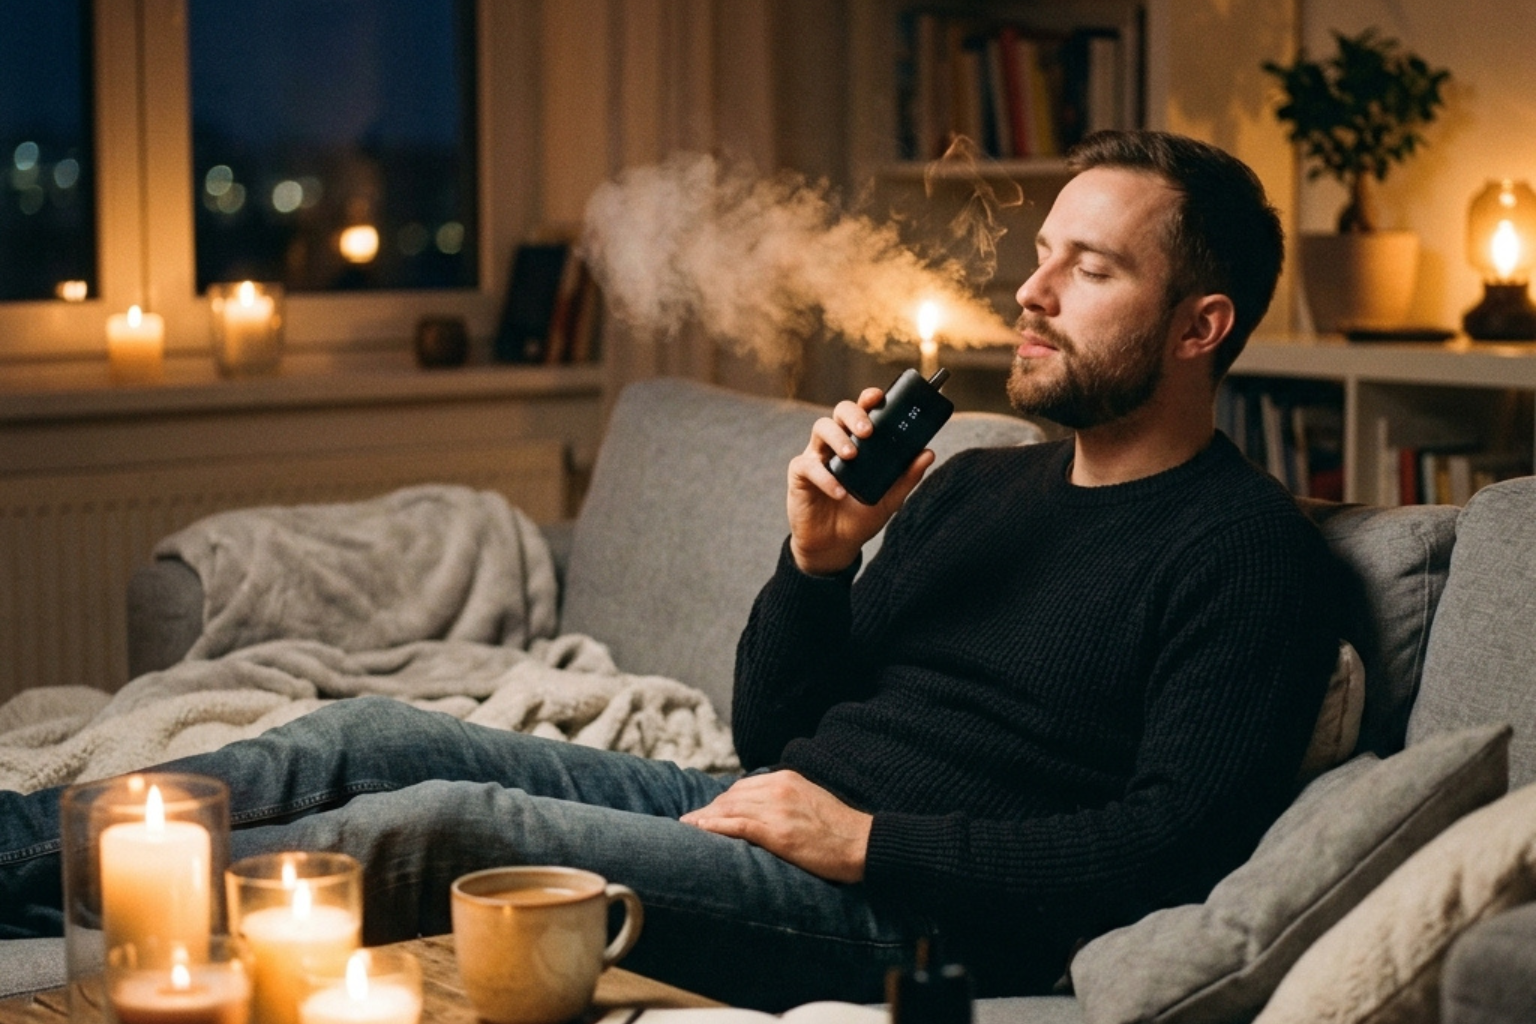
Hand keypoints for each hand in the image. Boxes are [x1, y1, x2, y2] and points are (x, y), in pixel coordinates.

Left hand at [680, 770, 872, 882]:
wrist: (863, 843)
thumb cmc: (838, 829)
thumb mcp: (809, 801)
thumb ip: (783, 800)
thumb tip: (758, 809)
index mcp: (786, 779)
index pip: (742, 787)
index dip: (720, 801)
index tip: (706, 811)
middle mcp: (779, 789)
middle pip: (731, 796)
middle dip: (709, 808)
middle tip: (690, 822)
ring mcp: (778, 810)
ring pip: (730, 808)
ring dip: (705, 817)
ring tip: (686, 827)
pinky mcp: (778, 833)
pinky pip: (738, 825)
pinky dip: (714, 826)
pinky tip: (699, 829)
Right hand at [787, 387, 935, 575]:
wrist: (836, 545)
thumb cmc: (860, 517)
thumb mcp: (890, 499)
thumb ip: (907, 477)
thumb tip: (928, 453)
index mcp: (857, 442)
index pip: (861, 412)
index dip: (867, 399)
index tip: (878, 396)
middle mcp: (835, 444)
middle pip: (839, 412)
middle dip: (853, 414)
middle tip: (867, 430)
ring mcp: (816, 456)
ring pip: (821, 429)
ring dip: (838, 438)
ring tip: (852, 455)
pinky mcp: (800, 475)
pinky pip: (808, 466)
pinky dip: (825, 477)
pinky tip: (840, 492)